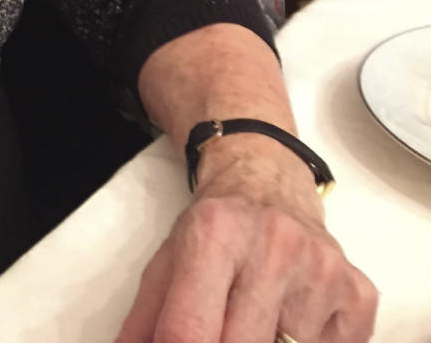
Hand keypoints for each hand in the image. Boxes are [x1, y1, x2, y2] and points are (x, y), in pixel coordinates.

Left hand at [116, 138, 377, 342]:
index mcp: (214, 234)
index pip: (189, 331)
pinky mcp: (358, 293)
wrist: (267, 175)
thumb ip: (145, 320)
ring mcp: (321, 270)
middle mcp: (272, 246)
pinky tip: (294, 319)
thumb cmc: (214, 226)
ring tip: (255, 316)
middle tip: (218, 330)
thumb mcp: (167, 260)